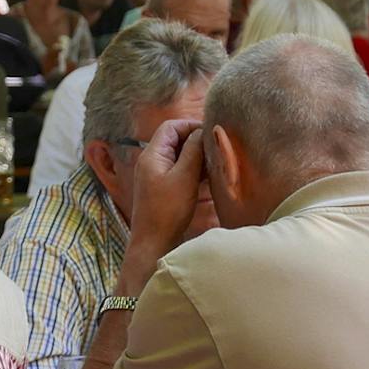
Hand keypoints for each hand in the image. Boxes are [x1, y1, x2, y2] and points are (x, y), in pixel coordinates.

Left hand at [124, 118, 206, 256]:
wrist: (153, 243)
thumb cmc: (167, 211)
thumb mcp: (184, 177)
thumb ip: (193, 151)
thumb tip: (202, 131)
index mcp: (152, 155)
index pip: (171, 127)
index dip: (191, 125)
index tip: (211, 133)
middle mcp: (151, 162)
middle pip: (175, 140)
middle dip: (196, 141)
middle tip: (216, 148)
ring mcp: (156, 176)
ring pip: (179, 156)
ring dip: (196, 157)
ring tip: (215, 163)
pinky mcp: (163, 188)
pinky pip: (180, 171)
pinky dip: (194, 170)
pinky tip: (208, 177)